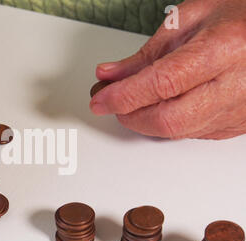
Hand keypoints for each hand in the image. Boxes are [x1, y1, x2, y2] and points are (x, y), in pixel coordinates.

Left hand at [90, 0, 245, 139]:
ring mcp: (240, 110)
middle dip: (131, 116)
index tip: (100, 100)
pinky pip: (194, 134)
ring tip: (138, 98)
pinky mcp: (239, 124)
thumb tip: (111, 77)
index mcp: (224, 49)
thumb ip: (145, 54)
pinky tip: (167, 104)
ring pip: (179, 132)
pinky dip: (170, 122)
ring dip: (147, 120)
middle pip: (169, 120)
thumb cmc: (239, 15)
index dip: (123, 97)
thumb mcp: (188, 20)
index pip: (161, 84)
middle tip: (114, 102)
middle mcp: (237, 85)